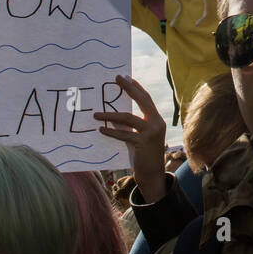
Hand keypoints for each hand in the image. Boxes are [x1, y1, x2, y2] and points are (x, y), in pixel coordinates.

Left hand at [93, 75, 167, 203]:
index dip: (136, 88)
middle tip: (117, 79)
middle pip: (142, 100)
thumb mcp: (139, 138)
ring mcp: (151, 133)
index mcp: (156, 120)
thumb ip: (131, 126)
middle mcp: (157, 124)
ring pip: (128, 118)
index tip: (126, 77)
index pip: (146, 99)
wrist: (153, 176)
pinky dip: (111, 131)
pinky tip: (101, 129)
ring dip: (110, 115)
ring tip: (96, 114)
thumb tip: (114, 115)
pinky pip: (124, 134)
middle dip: (129, 88)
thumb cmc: (144, 156)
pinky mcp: (143, 143)